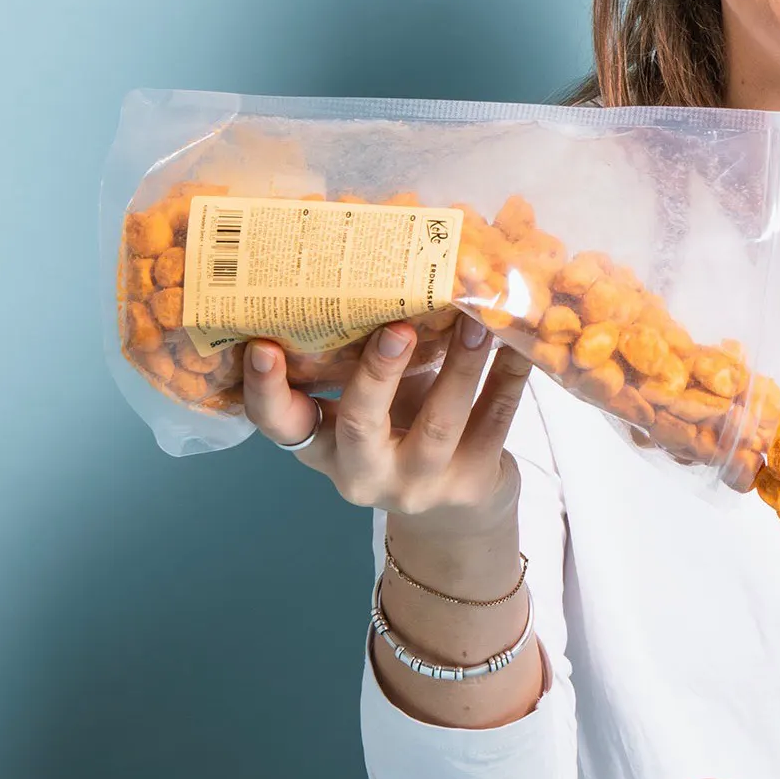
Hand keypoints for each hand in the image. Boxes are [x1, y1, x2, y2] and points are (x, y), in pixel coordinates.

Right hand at [241, 315, 531, 521]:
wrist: (456, 514)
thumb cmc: (401, 435)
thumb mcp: (369, 407)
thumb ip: (359, 361)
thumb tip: (373, 265)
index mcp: (325, 446)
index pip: (280, 425)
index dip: (266, 390)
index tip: (261, 345)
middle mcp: (364, 471)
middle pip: (361, 424)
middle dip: (378, 373)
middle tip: (395, 328)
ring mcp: (420, 482)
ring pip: (440, 423)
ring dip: (459, 366)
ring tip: (475, 322)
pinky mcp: (472, 483)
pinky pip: (494, 423)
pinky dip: (507, 378)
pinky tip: (518, 342)